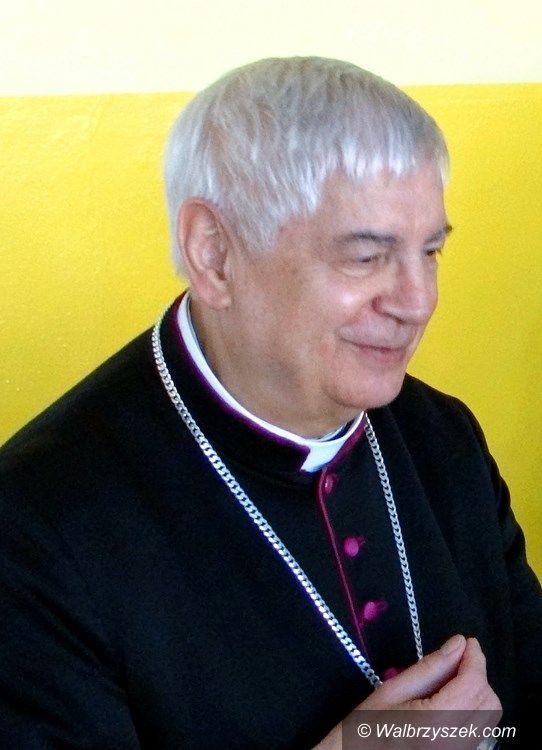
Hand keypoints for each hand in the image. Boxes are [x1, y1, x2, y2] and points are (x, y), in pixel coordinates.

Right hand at [314, 635, 501, 748]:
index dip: (475, 659)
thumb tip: (459, 643)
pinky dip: (473, 706)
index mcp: (436, 724)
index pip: (473, 685)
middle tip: (455, 658)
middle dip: (477, 674)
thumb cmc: (368, 726)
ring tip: (451, 678)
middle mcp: (455, 743)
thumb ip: (430, 667)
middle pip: (489, 702)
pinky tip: (450, 698)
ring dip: (477, 691)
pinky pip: (480, 728)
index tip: (468, 641)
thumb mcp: (393, 690)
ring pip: (490, 716)